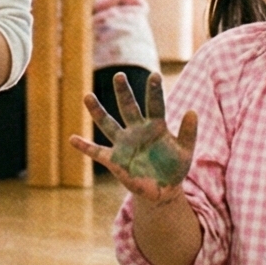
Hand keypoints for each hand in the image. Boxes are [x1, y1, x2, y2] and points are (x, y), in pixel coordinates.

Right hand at [74, 71, 196, 202]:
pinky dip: (85, 147)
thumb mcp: (185, 152)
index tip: (155, 75)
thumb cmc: (174, 167)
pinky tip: (72, 139)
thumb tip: (193, 111)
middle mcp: (137, 130)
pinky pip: (97, 152)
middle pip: (128, 107)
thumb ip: (188, 133)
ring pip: (108, 124)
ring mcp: (124, 144)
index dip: (154, 91)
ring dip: (98, 112)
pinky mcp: (114, 160)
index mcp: (156, 126)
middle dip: (123, 92)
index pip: (155, 105)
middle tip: (119, 75)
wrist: (162, 190)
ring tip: (87, 96)